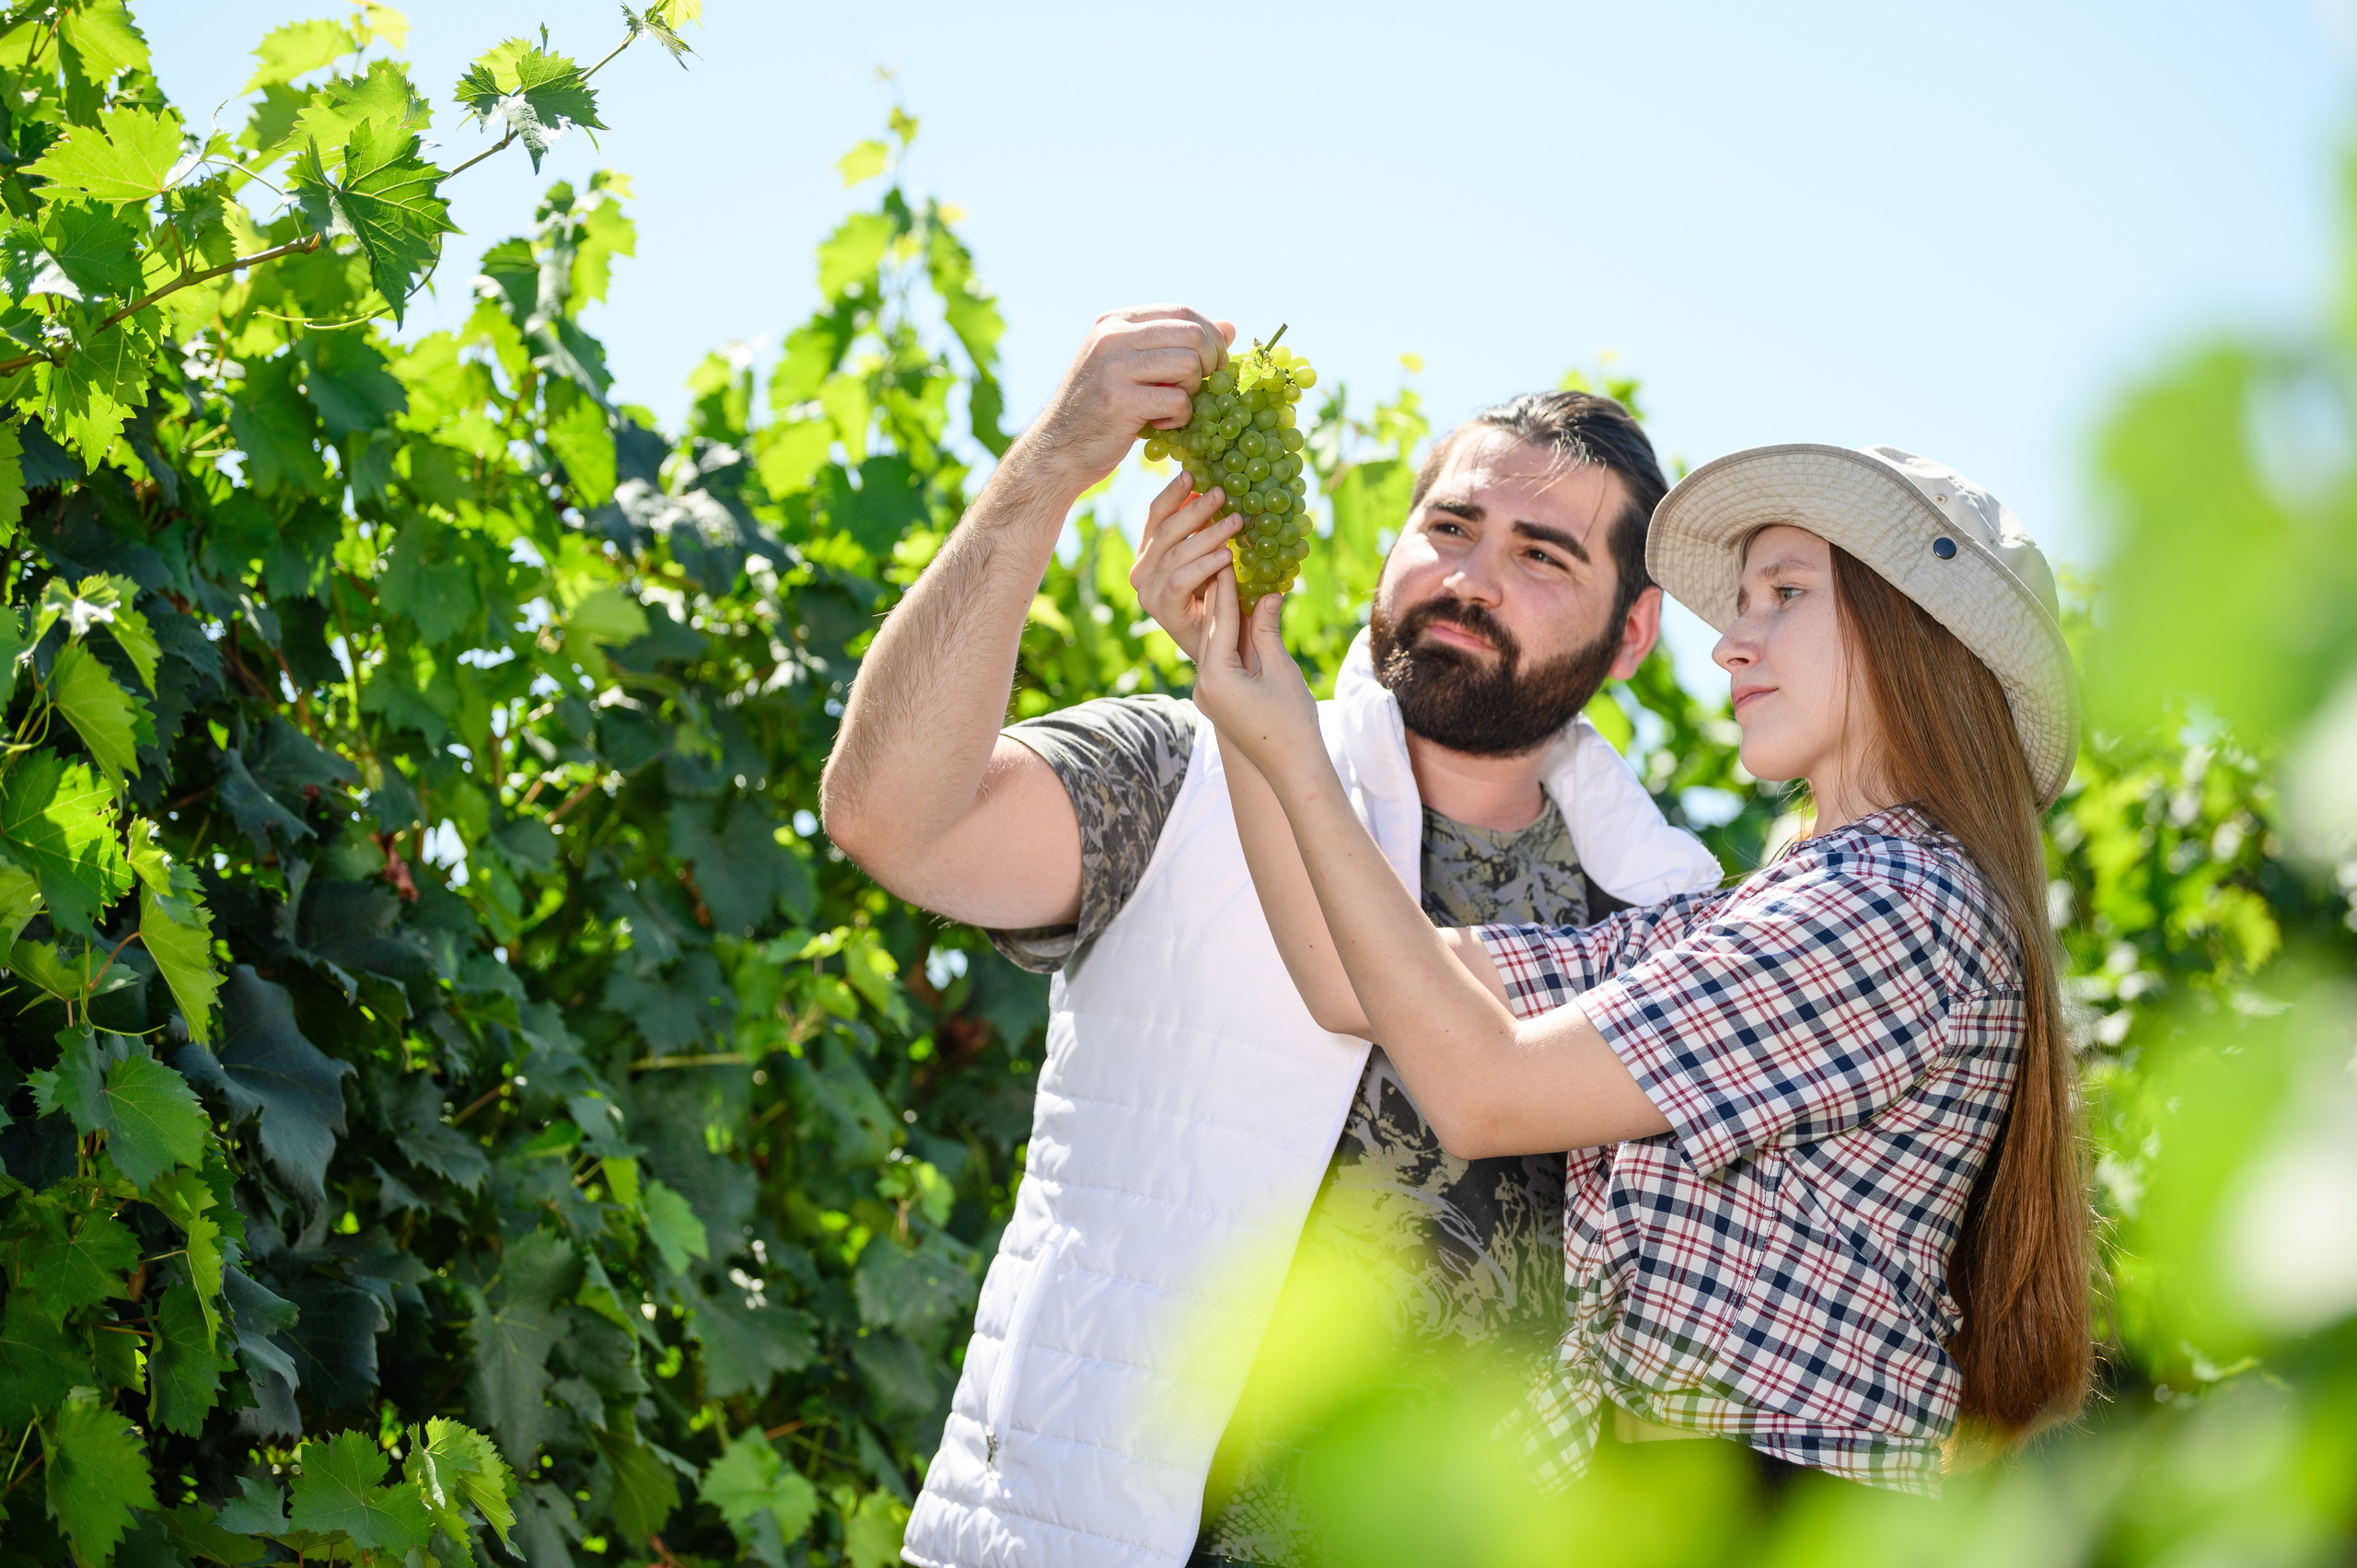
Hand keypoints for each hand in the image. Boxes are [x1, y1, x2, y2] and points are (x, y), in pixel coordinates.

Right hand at [1012, 306, 1233, 503]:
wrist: (1057, 451)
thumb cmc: (1101, 409)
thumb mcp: (1134, 368)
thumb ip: (1176, 345)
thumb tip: (1230, 326)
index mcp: (1115, 322)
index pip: (1182, 312)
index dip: (1210, 337)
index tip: (1214, 364)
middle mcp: (1111, 336)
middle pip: (1192, 335)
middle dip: (1209, 364)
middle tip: (1201, 389)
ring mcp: (1113, 367)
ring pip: (1188, 365)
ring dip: (1193, 393)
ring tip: (1173, 408)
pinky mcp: (1119, 401)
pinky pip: (1178, 401)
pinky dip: (1180, 419)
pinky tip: (1160, 426)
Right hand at [1128, 472, 1238, 661]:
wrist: (1221, 649)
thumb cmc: (1220, 599)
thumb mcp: (1212, 559)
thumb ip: (1206, 531)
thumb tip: (1217, 490)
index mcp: (1149, 553)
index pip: (1156, 516)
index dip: (1173, 494)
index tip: (1193, 474)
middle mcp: (1142, 570)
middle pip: (1165, 530)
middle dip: (1196, 509)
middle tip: (1223, 493)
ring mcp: (1147, 590)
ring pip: (1176, 552)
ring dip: (1208, 534)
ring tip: (1236, 522)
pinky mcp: (1160, 608)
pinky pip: (1181, 579)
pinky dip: (1205, 565)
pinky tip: (1226, 556)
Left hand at [1191, 568, 1322, 783]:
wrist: (1290, 768)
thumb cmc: (1293, 721)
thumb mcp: (1281, 671)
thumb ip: (1266, 632)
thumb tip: (1267, 594)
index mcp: (1216, 678)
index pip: (1220, 623)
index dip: (1225, 589)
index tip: (1227, 559)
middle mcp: (1202, 686)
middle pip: (1210, 633)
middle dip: (1219, 598)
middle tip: (1223, 561)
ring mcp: (1205, 695)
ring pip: (1211, 647)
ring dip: (1221, 617)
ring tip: (1227, 583)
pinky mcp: (1213, 700)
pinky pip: (1216, 661)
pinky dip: (1225, 639)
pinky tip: (1233, 618)